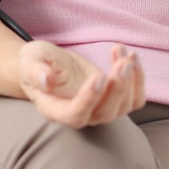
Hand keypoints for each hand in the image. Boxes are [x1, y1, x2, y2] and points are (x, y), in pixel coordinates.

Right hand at [18, 40, 145, 128]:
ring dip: (131, 80)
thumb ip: (34, 71)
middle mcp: (80, 114)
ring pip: (124, 107)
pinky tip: (130, 56)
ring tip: (125, 53)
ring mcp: (100, 109)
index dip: (89, 99)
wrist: (48, 64)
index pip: (74, 115)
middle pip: (105, 113)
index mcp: (55, 109)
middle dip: (118, 88)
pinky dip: (138, 78)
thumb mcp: (29, 61)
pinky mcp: (114, 98)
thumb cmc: (36, 63)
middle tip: (123, 62)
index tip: (98, 76)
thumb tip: (45, 79)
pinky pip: (134, 97)